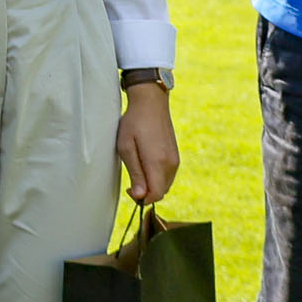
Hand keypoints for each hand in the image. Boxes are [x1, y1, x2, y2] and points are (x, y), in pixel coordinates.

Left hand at [117, 83, 179, 203]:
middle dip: (146, 193)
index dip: (142, 199)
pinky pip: (168, 176)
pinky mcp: (175, 156)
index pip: (155, 195)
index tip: (129, 190)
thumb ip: (135, 174)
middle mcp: (170, 164)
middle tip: (131, 183)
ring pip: (165, 185)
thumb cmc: (134, 123)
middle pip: (161, 192)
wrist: (151, 103)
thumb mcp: (126, 148)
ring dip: (152, 185)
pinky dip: (157, 177)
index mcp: (158, 163)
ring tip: (137, 171)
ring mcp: (175, 160)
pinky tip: (146, 166)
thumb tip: (140, 196)